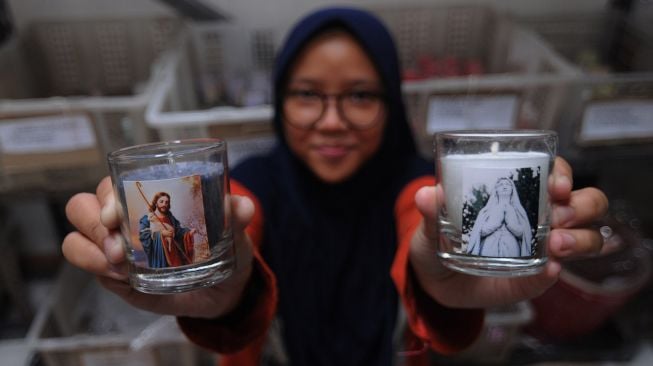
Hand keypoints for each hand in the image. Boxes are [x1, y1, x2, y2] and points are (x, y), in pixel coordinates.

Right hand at [63, 176, 254, 318]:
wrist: (224, 288)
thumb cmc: (224, 248)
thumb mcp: (233, 231)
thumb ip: (236, 216)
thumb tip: (241, 207)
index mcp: (147, 198)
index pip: (111, 184)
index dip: (107, 195)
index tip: (116, 214)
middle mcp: (123, 219)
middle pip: (81, 207)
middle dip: (92, 224)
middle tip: (118, 247)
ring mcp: (114, 248)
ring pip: (76, 239)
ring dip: (90, 251)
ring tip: (119, 265)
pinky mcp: (113, 277)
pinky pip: (88, 269)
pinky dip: (97, 272)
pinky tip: (121, 277)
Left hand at [409, 157, 608, 307]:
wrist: (434, 280)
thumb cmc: (439, 239)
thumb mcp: (431, 224)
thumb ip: (431, 210)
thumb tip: (426, 194)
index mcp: (519, 193)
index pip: (555, 173)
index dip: (563, 174)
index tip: (556, 185)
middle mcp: (541, 217)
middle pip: (586, 203)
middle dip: (581, 206)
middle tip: (559, 215)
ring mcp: (542, 249)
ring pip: (588, 237)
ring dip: (580, 239)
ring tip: (556, 244)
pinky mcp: (533, 279)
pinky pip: (554, 275)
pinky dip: (553, 272)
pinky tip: (548, 269)